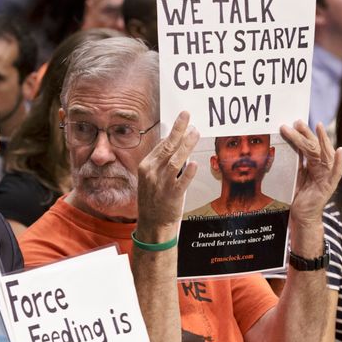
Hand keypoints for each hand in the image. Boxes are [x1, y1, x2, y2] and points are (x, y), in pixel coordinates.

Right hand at [137, 111, 198, 235]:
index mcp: (146, 166)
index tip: (183, 121)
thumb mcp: (151, 177)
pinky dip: (188, 172)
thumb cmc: (153, 199)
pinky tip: (194, 163)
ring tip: (195, 133)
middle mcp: (152, 172)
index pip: (161, 144)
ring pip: (176, 160)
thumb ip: (161, 162)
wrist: (152, 223)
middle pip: (167, 147)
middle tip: (187, 117)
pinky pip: (182, 182)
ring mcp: (162, 184)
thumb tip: (173, 144)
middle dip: (178, 130)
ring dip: (186, 145)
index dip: (173, 131)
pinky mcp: (172, 195)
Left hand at [280, 121, 341, 225]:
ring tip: (318, 127)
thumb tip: (288, 145)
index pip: (309, 145)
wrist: (302, 215)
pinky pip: (336, 172)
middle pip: (316, 146)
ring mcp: (328, 175)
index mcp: (315, 164)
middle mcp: (323, 167)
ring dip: (321, 140)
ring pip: (324, 154)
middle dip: (307, 133)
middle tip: (298, 122)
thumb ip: (296, 162)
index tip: (295, 123)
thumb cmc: (299, 196)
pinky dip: (338, 161)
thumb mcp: (295, 175)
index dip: (303, 134)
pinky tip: (339, 151)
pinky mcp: (329, 186)